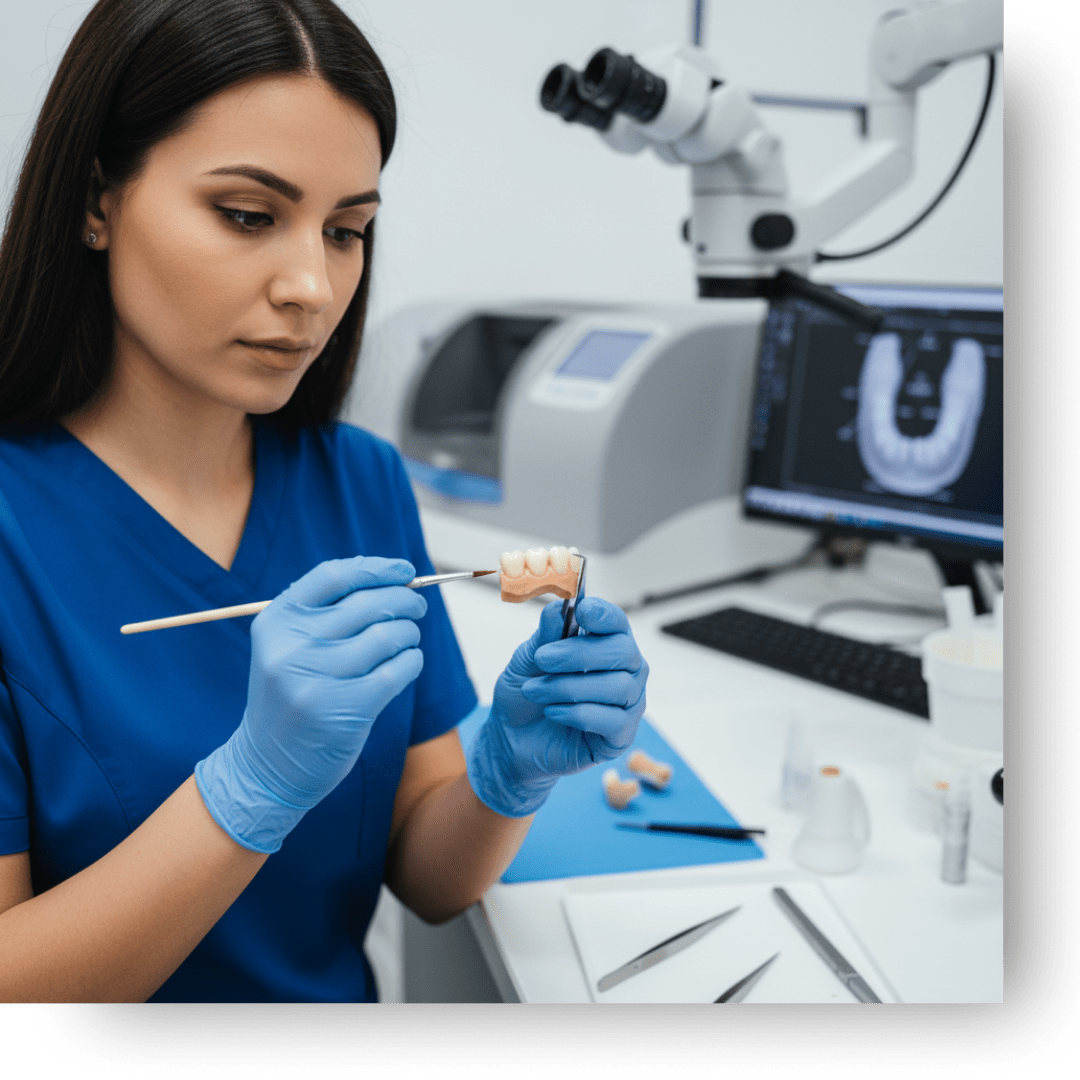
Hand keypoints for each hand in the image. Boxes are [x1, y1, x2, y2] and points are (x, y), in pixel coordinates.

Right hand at [195, 556, 426, 852]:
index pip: (334, 576)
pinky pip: (398, 669)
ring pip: (388, 635)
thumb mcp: (289, 646)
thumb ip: (329, 613)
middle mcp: (292, 646)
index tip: (405, 570)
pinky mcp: (346, 709)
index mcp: (277, 620)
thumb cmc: (293, 694)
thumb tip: (396, 580)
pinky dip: (412, 661)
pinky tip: (407, 663)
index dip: (377, 569)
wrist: (268, 765)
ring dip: (409, 633)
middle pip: (368, 603)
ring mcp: (317, 679)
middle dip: (404, 600)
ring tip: (407, 639)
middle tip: (416, 606)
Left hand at [466, 597, 647, 817]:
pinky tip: (553, 712)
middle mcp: (625, 671)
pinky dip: (578, 713)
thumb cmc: (527, 694)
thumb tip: (557, 608)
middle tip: (542, 658)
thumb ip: (546, 635)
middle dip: (579, 653)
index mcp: (605, 644)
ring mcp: (627, 704)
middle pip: (623, 651)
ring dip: (569, 687)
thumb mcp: (528, 660)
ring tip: (536, 692)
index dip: (604, 615)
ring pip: (617, 686)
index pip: (617, 623)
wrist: (513, 739)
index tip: (582, 611)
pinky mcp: (621, 735)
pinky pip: (613, 720)